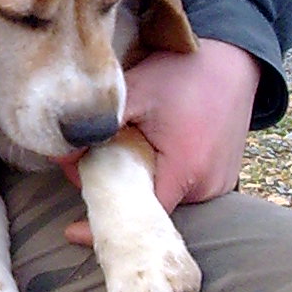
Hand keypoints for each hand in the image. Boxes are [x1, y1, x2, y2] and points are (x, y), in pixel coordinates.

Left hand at [64, 37, 258, 244]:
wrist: (233, 59)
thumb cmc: (183, 72)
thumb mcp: (136, 93)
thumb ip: (97, 126)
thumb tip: (59, 153)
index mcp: (186, 171)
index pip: (140, 218)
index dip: (105, 222)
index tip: (73, 232)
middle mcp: (208, 187)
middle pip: (151, 210)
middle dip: (115, 194)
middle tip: (85, 168)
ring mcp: (219, 185)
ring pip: (166, 199)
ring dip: (139, 185)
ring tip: (117, 155)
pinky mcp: (222, 177)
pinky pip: (184, 189)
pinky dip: (160, 177)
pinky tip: (145, 155)